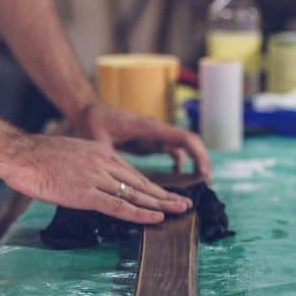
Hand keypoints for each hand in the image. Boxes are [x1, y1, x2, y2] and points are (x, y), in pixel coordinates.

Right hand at [0, 132, 192, 223]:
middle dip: (164, 195)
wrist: (19, 154)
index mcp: (100, 152)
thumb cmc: (35, 158)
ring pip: (136, 193)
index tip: (164, 195)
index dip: (150, 186)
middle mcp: (103, 163)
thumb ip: (83, 169)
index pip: (132, 173)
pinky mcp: (86, 193)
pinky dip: (140, 213)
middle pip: (140, 182)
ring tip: (180, 211)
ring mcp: (96, 178)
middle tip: (184, 204)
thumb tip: (88, 184)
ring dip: (161, 204)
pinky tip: (156, 217)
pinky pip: (119, 205)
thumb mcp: (67, 156)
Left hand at [71, 102, 211, 176]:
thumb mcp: (98, 141)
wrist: (89, 112)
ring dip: (193, 163)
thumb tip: (111, 174)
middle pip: (189, 143)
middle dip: (201, 161)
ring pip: (183, 148)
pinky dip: (180, 163)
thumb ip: (108, 155)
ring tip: (198, 184)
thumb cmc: (93, 123)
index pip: (184, 138)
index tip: (204, 173)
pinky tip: (178, 177)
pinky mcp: (151, 141)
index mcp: (149, 128)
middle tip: (207, 184)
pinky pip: (173, 151)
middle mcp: (157, 130)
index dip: (198, 155)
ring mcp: (155, 136)